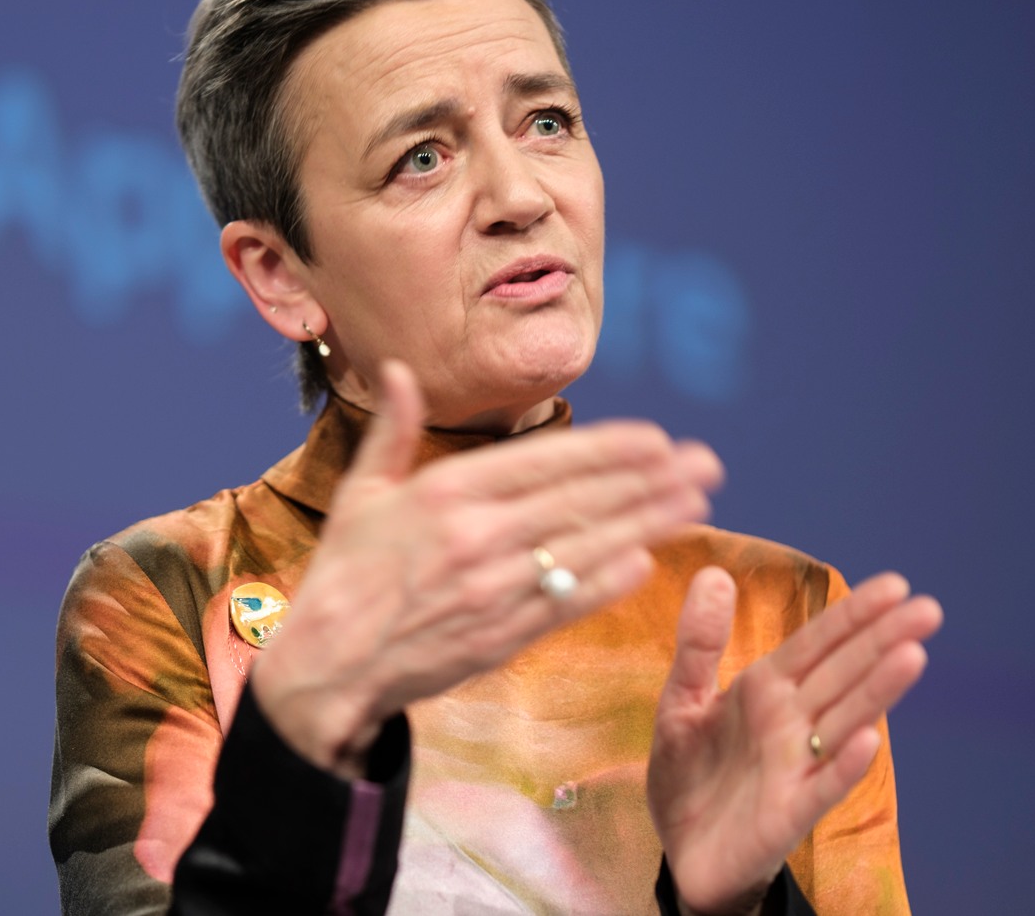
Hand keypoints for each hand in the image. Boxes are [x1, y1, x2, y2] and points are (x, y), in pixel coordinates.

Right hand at [252, 360, 724, 776]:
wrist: (330, 664)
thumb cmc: (344, 574)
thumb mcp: (361, 494)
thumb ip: (392, 431)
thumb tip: (394, 370)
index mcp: (443, 493)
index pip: (546, 461)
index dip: (608, 449)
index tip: (655, 439)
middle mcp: (475, 537)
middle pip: (581, 500)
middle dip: (651, 479)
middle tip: (704, 463)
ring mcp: (493, 588)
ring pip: (586, 547)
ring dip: (649, 524)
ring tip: (696, 503)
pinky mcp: (502, 635)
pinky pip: (567, 601)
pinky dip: (609, 580)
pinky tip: (648, 560)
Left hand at [647, 568, 942, 914]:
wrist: (684, 851)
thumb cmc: (690, 773)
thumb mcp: (681, 700)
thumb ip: (699, 643)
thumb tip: (714, 572)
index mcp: (766, 689)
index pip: (818, 643)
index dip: (853, 614)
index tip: (896, 584)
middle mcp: (791, 722)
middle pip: (843, 674)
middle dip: (883, 640)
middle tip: (929, 609)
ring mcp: (796, 766)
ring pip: (844, 720)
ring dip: (877, 691)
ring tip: (913, 655)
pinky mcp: (789, 812)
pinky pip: (823, 785)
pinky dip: (845, 763)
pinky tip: (869, 739)